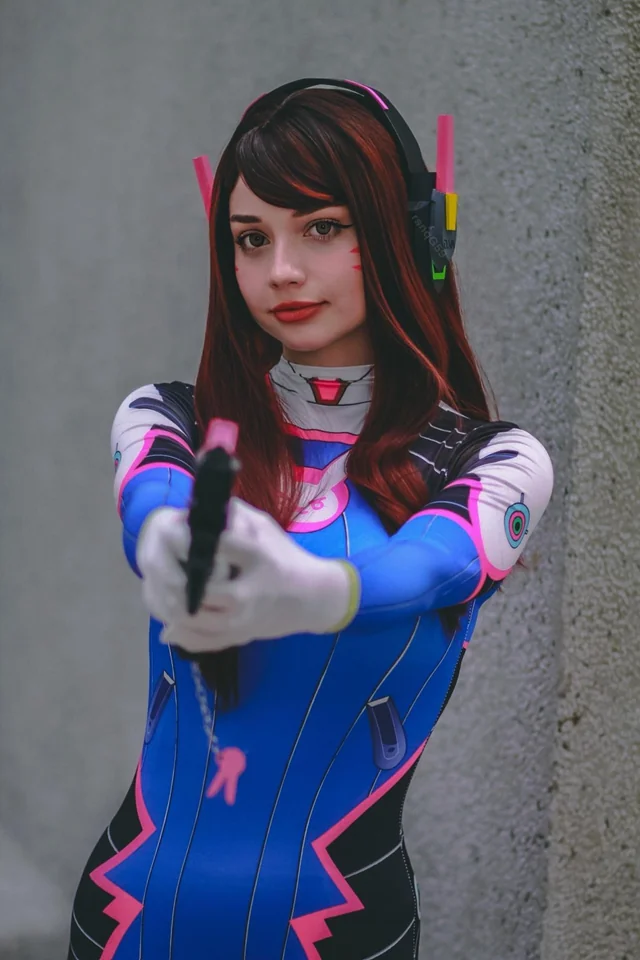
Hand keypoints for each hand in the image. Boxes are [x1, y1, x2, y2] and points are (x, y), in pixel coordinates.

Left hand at [153, 498, 360, 652]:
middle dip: (173, 576)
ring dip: (172, 604)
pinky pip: (200, 640)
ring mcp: (242, 619)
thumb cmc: (284, 554)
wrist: (312, 597)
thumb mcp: (263, 526)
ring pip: (193, 618)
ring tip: (163, 588)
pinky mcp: (238, 636)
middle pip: (197, 588)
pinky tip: (171, 618)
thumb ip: (230, 514)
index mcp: (256, 557)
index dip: (185, 539)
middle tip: (160, 564)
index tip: (168, 531)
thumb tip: (191, 508)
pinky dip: (181, 631)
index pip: (215, 546)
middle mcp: (248, 591)